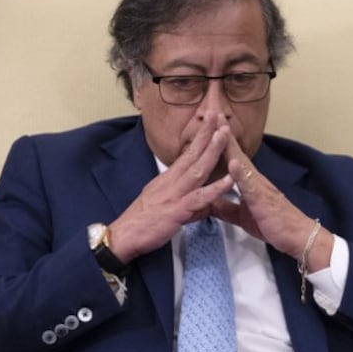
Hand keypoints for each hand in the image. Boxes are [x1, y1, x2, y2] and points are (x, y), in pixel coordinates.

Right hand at [106, 112, 235, 261]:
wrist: (124, 236)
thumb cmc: (143, 222)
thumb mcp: (166, 206)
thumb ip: (189, 203)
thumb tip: (205, 204)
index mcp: (169, 179)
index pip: (187, 153)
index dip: (200, 136)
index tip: (211, 121)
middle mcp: (172, 181)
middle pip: (193, 153)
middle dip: (207, 133)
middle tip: (220, 115)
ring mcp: (175, 194)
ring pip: (198, 169)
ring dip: (212, 150)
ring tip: (225, 135)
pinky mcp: (177, 210)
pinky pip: (200, 197)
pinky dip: (215, 188)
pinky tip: (229, 180)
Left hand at [209, 137, 332, 271]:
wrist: (298, 237)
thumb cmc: (274, 226)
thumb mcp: (243, 217)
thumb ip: (226, 208)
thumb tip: (209, 202)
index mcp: (249, 183)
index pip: (232, 158)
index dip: (221, 141)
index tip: (210, 124)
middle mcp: (255, 179)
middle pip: (236, 153)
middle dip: (223, 133)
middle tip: (212, 112)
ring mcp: (259, 187)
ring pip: (242, 163)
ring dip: (230, 146)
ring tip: (219, 128)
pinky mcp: (262, 200)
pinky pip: (250, 185)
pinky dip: (240, 173)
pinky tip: (232, 162)